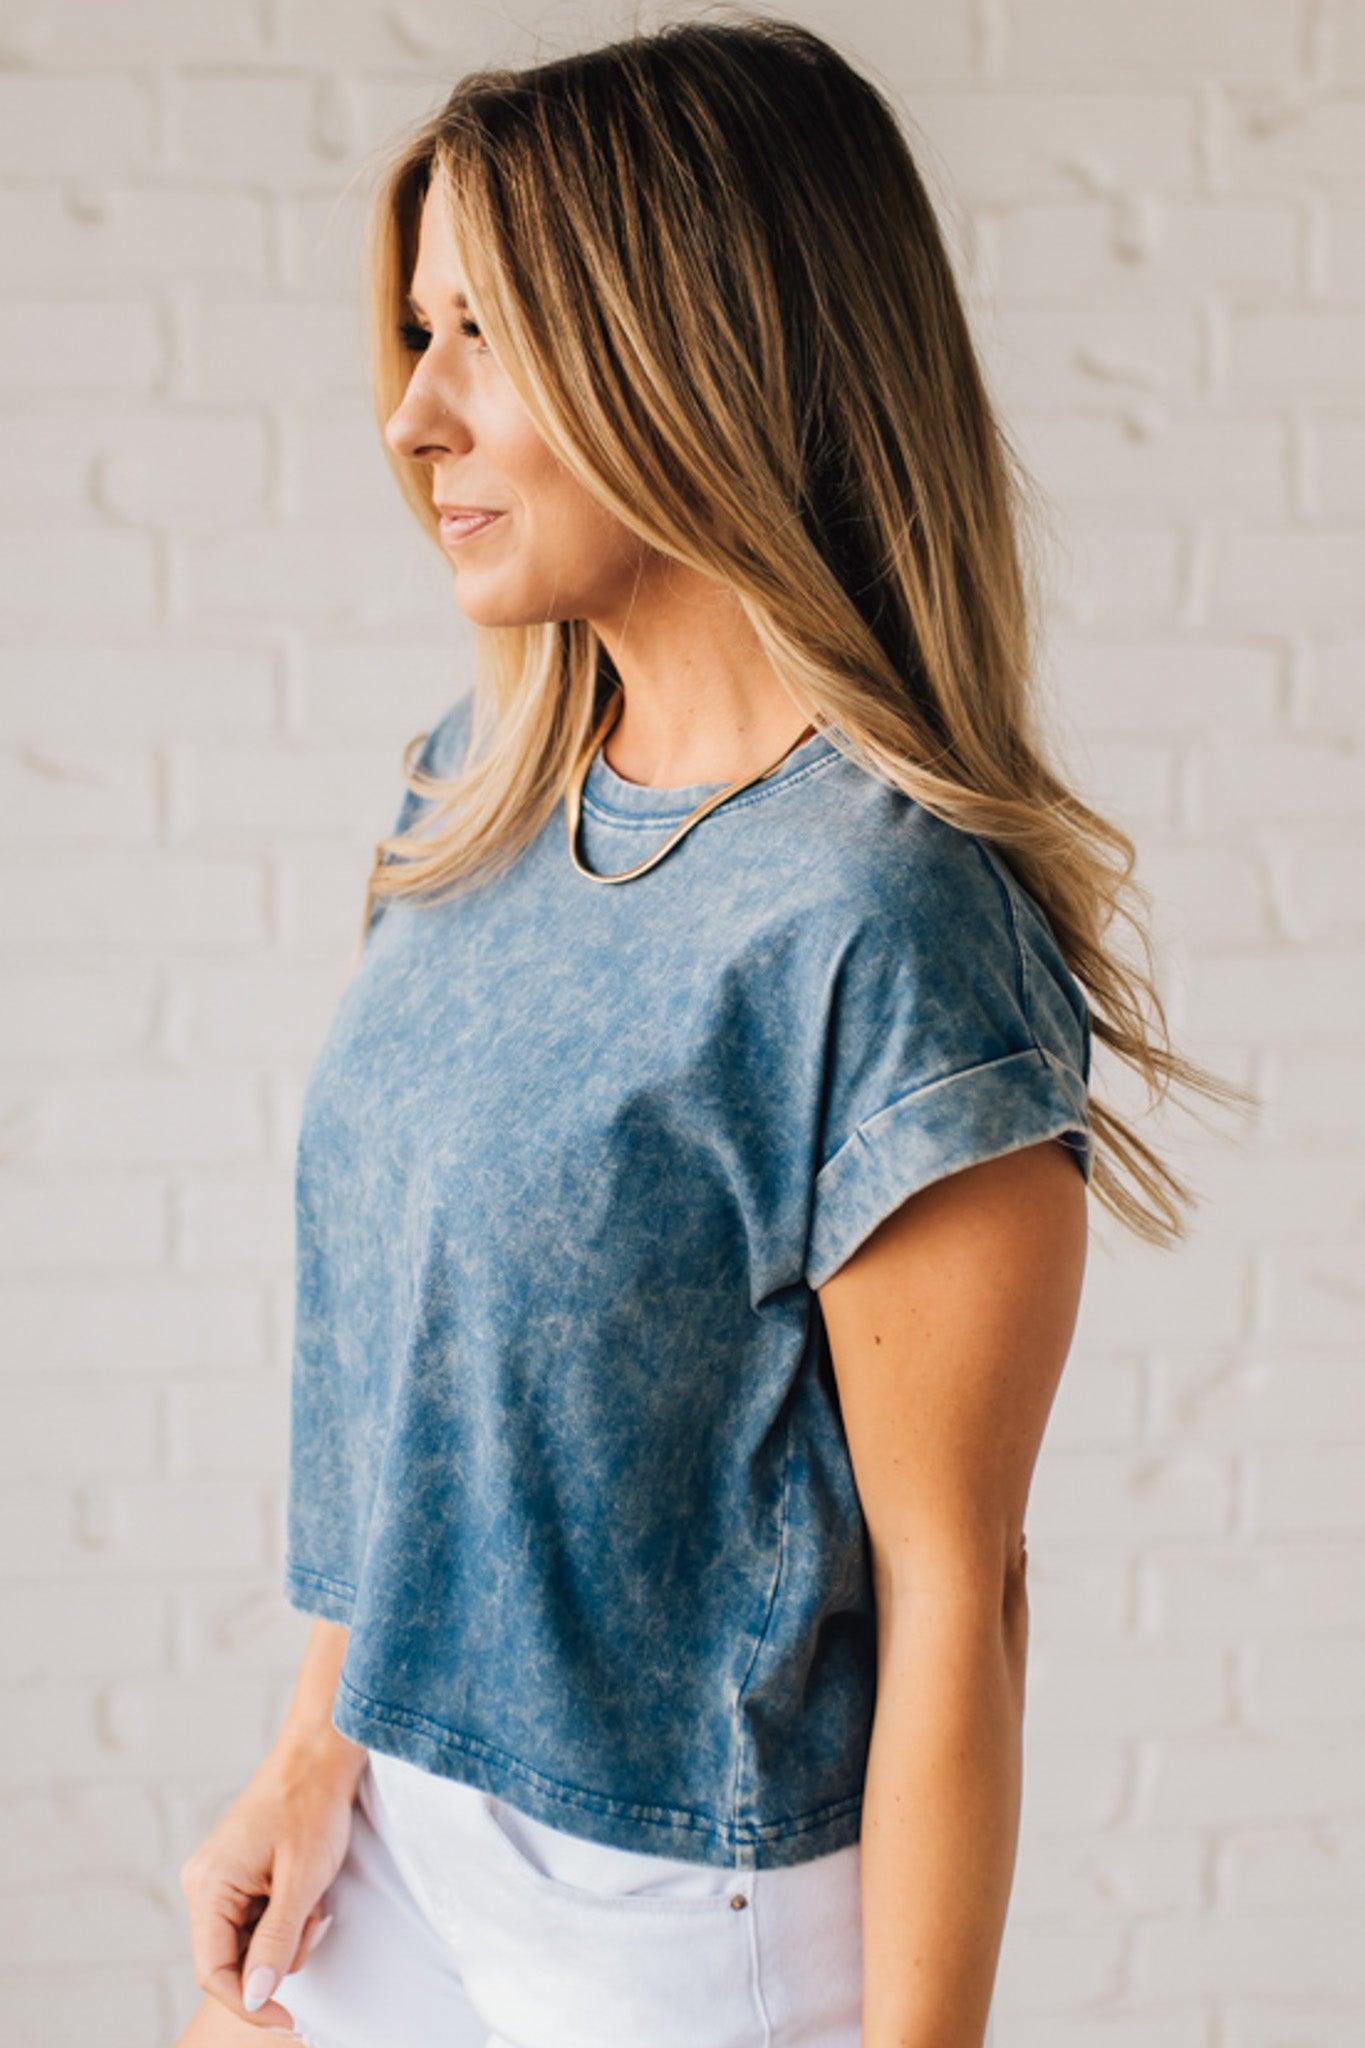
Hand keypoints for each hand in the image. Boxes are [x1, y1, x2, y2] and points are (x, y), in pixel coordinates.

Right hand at [177, 1733, 364, 2032]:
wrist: (321, 1753)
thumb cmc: (312, 1807)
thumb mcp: (302, 1882)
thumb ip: (277, 1943)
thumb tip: (254, 1997)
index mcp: (209, 1887)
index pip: (215, 1973)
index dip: (250, 2003)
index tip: (288, 2021)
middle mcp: (204, 1885)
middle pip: (234, 1959)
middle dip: (280, 1954)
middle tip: (316, 1919)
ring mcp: (220, 1879)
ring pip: (251, 1941)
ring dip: (288, 1933)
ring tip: (314, 1895)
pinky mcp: (239, 1874)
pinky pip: (258, 1919)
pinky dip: (286, 1916)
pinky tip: (306, 1888)